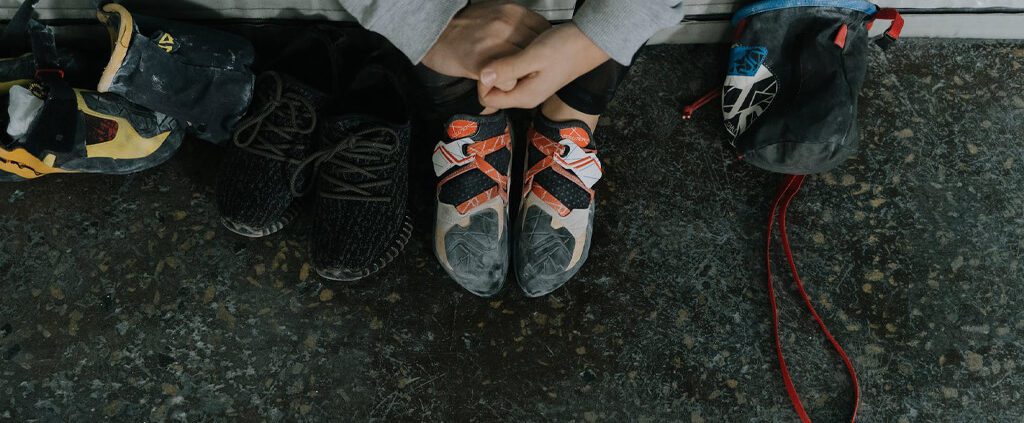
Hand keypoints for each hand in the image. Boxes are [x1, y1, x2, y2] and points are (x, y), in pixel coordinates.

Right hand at [421, 1, 550, 79]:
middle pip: (538, 51)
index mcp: (511, 12)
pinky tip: (498, 83)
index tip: (538, 57)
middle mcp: (506, 24)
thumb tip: (533, 35)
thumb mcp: (492, 13)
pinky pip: (508, 81)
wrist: (432, 33)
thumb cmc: (461, 27)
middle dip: (535, 64)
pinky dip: (506, 86)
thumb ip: (514, 23)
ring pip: (525, 67)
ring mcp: (495, 42)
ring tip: (513, 80)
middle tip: (527, 73)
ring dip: (521, 77)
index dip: (542, 48)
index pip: (544, 31)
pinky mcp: (483, 62)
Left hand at [477, 24, 609, 109]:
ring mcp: (530, 85)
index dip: (483, 80)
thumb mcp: (534, 57)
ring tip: (510, 49)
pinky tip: (518, 49)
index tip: (490, 61)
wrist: (590, 41)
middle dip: (490, 73)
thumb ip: (508, 68)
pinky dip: (510, 61)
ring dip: (500, 66)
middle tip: (500, 53)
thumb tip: (483, 76)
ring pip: (503, 80)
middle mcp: (526, 95)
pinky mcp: (533, 75)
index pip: (487, 99)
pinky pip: (512, 72)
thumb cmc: (567, 48)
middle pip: (493, 91)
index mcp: (525, 96)